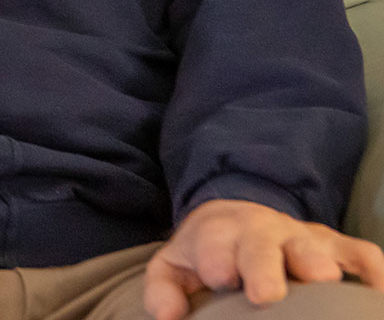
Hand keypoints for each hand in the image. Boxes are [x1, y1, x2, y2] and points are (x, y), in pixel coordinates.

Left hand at [142, 199, 383, 319]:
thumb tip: (168, 318)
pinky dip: (374, 272)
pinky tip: (376, 297)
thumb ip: (164, 290)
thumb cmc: (206, 254)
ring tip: (324, 284)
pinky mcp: (337, 247)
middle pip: (264, 244)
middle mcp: (263, 232)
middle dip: (265, 266)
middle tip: (267, 293)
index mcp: (220, 236)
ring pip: (315, 246)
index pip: (215, 245)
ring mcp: (303, 238)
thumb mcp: (173, 268)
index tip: (222, 278)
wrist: (235, 217)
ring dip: (318, 263)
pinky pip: (363, 255)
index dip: (219, 261)